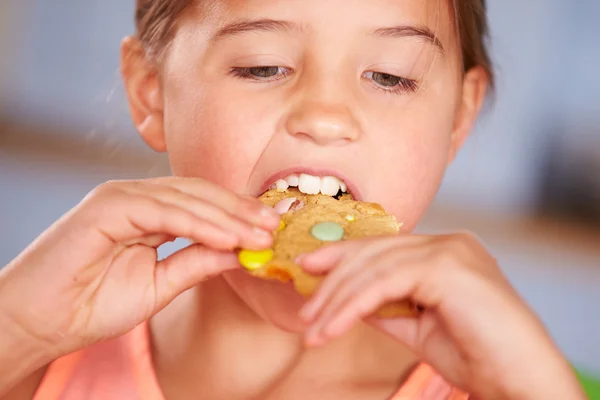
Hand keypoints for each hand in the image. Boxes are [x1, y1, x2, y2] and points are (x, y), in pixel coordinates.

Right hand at [0, 177, 278, 359]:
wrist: (41, 322)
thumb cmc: (93, 305)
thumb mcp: (160, 285)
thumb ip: (197, 262)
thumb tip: (240, 251)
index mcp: (148, 212)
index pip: (203, 204)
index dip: (239, 215)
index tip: (272, 230)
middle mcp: (136, 197)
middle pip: (200, 194)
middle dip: (241, 210)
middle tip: (276, 225)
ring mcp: (119, 197)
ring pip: (186, 198)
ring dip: (227, 216)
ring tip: (260, 233)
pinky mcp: (106, 207)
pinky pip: (162, 211)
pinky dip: (197, 223)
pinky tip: (227, 238)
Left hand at [297, 233, 585, 399]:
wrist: (519, 380)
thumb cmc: (476, 355)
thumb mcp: (417, 326)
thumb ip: (385, 305)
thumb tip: (345, 299)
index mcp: (445, 251)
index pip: (383, 246)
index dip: (342, 254)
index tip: (309, 266)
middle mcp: (448, 242)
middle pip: (373, 253)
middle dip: (332, 281)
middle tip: (304, 311)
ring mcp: (449, 250)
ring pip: (373, 268)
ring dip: (336, 301)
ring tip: (313, 330)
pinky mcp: (445, 267)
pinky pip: (383, 283)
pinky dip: (351, 307)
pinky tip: (332, 328)